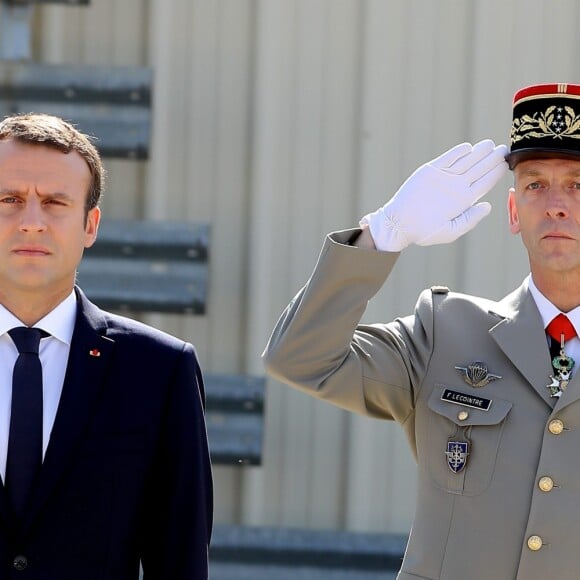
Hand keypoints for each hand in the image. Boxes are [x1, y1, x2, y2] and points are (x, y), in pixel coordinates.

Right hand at [360, 140, 508, 250]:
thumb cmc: (424, 231)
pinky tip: (468, 148)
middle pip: (479, 168)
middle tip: (503, 149)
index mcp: (464, 200)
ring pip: (466, 161)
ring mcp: (444, 176)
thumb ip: (469, 220)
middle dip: (491, 159)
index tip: (507, 164)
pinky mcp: (430, 170)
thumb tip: (488, 207)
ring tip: (489, 145)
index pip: (485, 183)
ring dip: (478, 152)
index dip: (496, 173)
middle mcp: (456, 186)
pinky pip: (447, 158)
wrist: (399, 224)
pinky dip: (457, 153)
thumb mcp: (450, 231)